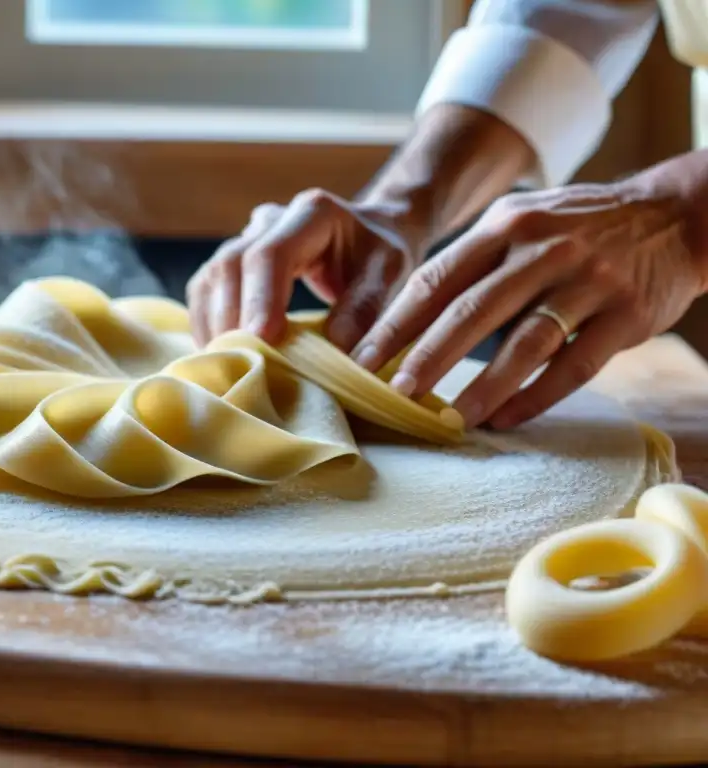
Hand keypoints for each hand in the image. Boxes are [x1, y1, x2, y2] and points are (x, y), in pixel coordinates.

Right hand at [185, 189, 424, 351]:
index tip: (260, 340)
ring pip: (211, 278)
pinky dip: (207, 324)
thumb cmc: (378, 256)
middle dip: (231, 317)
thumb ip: (364, 307)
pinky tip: (216, 355)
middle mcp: (270, 220)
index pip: (271, 253)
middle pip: (231, 265)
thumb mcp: (388, 275)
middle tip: (238, 363)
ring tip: (224, 365)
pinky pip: (205, 291)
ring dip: (213, 325)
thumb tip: (336, 349)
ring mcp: (245, 239)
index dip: (260, 298)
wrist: (369, 235)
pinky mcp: (231, 263)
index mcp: (312, 213)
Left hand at [357, 182, 705, 429]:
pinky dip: (538, 397)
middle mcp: (544, 248)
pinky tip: (506, 419)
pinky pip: (575, 365)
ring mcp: (589, 281)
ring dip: (482, 386)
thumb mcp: (520, 220)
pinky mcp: (627, 315)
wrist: (674, 215)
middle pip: (472, 310)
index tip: (362, 359)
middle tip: (394, 395)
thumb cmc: (575, 227)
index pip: (436, 278)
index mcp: (505, 225)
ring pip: (524, 342)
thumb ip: (471, 260)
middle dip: (426, 357)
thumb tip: (404, 316)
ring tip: (449, 418)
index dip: (396, 323)